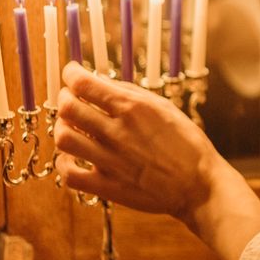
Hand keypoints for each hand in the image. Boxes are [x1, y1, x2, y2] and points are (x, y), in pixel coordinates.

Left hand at [54, 61, 218, 221]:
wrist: (197, 184)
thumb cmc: (186, 143)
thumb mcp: (164, 108)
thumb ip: (132, 94)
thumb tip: (103, 83)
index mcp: (133, 108)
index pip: (85, 84)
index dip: (71, 74)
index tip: (71, 73)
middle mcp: (118, 131)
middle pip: (68, 108)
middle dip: (64, 98)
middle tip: (69, 97)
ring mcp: (110, 160)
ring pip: (64, 138)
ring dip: (61, 127)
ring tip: (70, 126)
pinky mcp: (107, 186)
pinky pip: (69, 174)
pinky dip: (63, 163)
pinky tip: (71, 157)